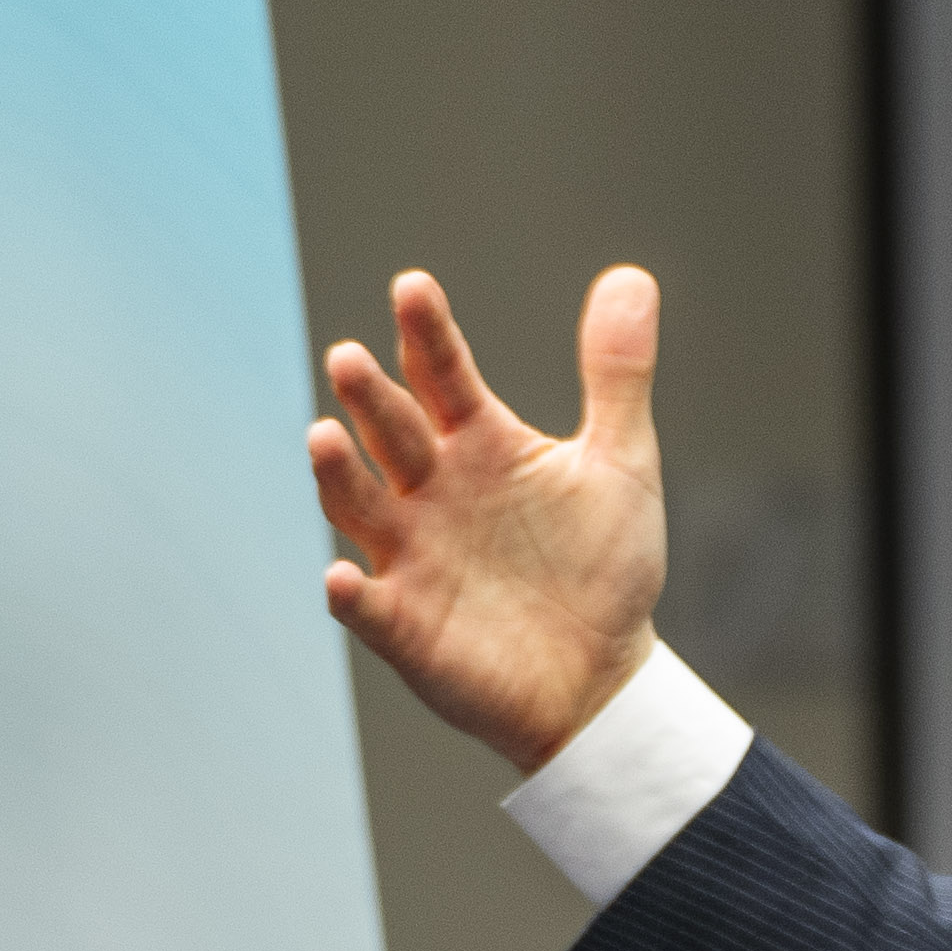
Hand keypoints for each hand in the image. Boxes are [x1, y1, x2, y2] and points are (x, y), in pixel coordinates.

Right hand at [310, 265, 670, 773]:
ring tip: (322, 436)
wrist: (604, 674)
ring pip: (360, 506)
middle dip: (369, 398)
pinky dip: (351, 594)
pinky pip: (368, 607)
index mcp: (479, 444)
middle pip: (391, 433)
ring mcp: (412, 556)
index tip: (413, 287)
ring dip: (338, 476)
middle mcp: (432, 491)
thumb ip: (617, 374)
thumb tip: (630, 276)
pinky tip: (341, 579)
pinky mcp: (406, 625)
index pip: (442, 375)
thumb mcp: (621, 463)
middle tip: (348, 357)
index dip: (426, 333)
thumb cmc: (603, 565)